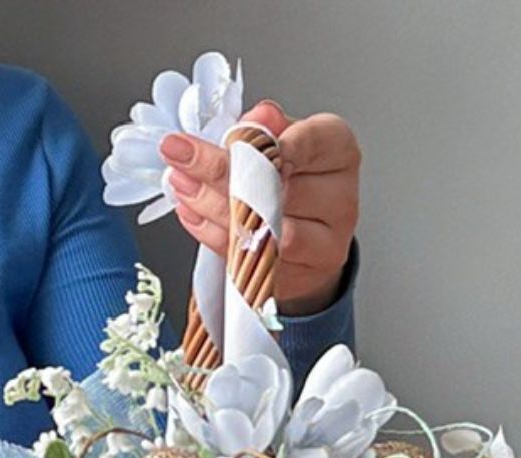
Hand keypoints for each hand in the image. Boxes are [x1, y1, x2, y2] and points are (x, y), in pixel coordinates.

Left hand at [160, 100, 360, 316]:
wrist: (311, 241)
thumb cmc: (295, 180)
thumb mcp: (284, 139)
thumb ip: (266, 128)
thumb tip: (255, 118)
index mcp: (339, 153)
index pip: (310, 140)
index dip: (267, 142)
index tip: (227, 138)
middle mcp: (340, 199)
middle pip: (278, 186)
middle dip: (221, 170)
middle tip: (180, 153)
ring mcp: (325, 244)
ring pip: (264, 226)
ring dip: (212, 204)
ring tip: (180, 183)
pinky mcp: (301, 276)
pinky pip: (251, 257)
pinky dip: (214, 234)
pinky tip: (191, 212)